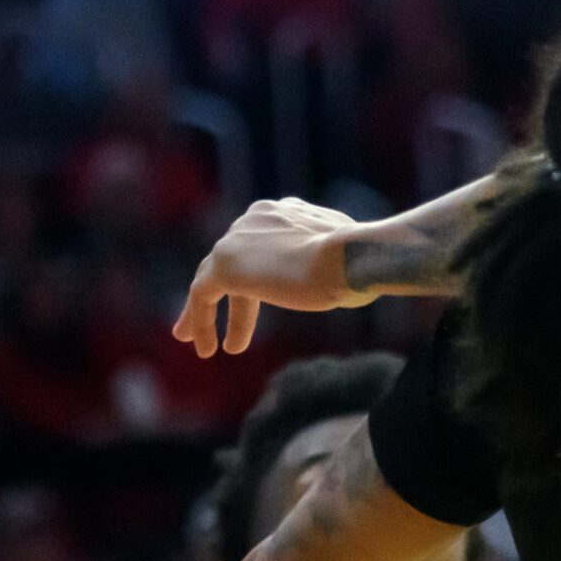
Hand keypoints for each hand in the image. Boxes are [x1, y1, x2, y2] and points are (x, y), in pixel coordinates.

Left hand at [173, 198, 373, 357]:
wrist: (350, 257)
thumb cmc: (360, 262)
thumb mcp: (345, 258)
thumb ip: (333, 261)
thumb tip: (347, 279)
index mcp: (285, 212)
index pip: (260, 246)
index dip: (259, 277)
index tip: (263, 299)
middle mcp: (257, 218)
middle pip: (229, 259)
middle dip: (223, 293)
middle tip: (216, 321)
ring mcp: (238, 238)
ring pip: (210, 277)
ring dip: (204, 314)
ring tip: (204, 346)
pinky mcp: (225, 264)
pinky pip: (202, 294)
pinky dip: (200, 320)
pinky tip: (207, 348)